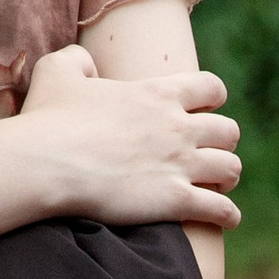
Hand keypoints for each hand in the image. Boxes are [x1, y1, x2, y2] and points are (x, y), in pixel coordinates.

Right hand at [14, 44, 241, 235]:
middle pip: (228, 131)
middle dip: (222, 142)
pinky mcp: (176, 200)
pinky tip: (225, 219)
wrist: (46, 163)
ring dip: (228, 177)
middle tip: (207, 152)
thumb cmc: (48, 118)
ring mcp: (180, 164)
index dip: (211, 98)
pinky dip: (228, 215)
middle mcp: (178, 127)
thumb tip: (88, 63)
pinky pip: (222, 209)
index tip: (203, 108)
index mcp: (157, 93)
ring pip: (231, 168)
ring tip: (218, 185)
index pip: (211, 87)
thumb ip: (78, 59)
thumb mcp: (57, 70)